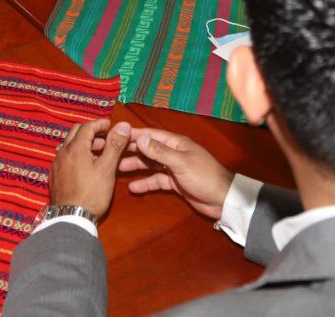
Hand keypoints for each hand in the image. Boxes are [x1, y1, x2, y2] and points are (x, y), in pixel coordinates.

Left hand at [49, 120, 131, 218]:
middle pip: (75, 132)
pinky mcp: (55, 175)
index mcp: (75, 147)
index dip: (100, 124)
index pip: (87, 126)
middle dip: (91, 131)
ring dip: (83, 142)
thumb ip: (114, 145)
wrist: (71, 218)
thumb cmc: (92, 194)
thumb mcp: (107, 168)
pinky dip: (76, 153)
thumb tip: (123, 125)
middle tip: (105, 136)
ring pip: (69, 144)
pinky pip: (65, 156)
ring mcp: (56, 164)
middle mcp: (62, 152)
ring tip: (98, 151)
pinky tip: (85, 165)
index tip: (110, 125)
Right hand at [119, 127, 233, 219]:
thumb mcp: (180, 163)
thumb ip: (159, 151)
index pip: (150, 135)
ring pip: (150, 164)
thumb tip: (139, 138)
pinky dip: (146, 183)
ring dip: (136, 166)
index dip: (133, 135)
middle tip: (111, 152)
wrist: (223, 200)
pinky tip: (133, 187)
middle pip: (148, 149)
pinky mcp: (175, 183)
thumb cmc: (204, 176)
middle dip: (131, 150)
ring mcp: (174, 168)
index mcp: (176, 143)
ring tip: (117, 169)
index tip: (115, 134)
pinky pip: (157, 180)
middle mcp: (173, 153)